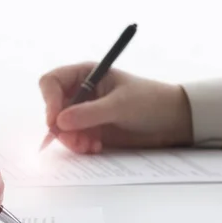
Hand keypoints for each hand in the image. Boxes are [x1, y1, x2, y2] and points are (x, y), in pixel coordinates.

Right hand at [39, 62, 193, 152]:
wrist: (172, 122)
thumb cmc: (150, 102)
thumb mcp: (120, 105)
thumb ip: (89, 113)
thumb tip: (59, 121)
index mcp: (85, 74)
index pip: (52, 83)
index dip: (49, 101)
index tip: (55, 121)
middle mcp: (81, 92)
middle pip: (53, 109)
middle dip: (60, 127)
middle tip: (74, 141)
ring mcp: (84, 113)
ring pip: (61, 128)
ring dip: (70, 140)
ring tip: (89, 146)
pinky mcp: (90, 130)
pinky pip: (73, 140)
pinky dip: (79, 146)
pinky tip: (95, 148)